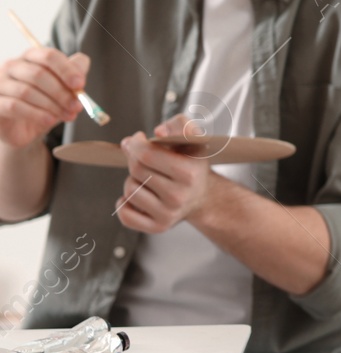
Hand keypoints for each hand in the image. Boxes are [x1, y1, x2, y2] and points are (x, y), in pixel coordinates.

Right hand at [0, 47, 87, 148]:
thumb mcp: (64, 89)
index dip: (66, 69)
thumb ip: (74, 73)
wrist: (24, 130)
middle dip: (61, 92)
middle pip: (38, 74)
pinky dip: (35, 113)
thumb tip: (82, 61)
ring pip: (26, 91)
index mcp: (31, 58)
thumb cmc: (45, 103)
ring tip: (67, 115)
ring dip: (51, 105)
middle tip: (77, 106)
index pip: (48, 56)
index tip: (80, 84)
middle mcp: (12, 66)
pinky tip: (49, 121)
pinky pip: (13, 106)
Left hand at [115, 119, 215, 233]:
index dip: (136, 143)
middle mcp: (179, 196)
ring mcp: (168, 214)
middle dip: (134, 159)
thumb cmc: (193, 165)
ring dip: (133, 180)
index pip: (146, 155)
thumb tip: (157, 133)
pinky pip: (124, 213)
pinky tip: (139, 194)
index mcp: (189, 173)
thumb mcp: (194, 139)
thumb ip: (179, 124)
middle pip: (136, 170)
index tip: (137, 139)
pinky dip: (125, 203)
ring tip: (147, 177)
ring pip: (129, 190)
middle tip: (141, 156)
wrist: (204, 197)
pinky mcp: (158, 227)